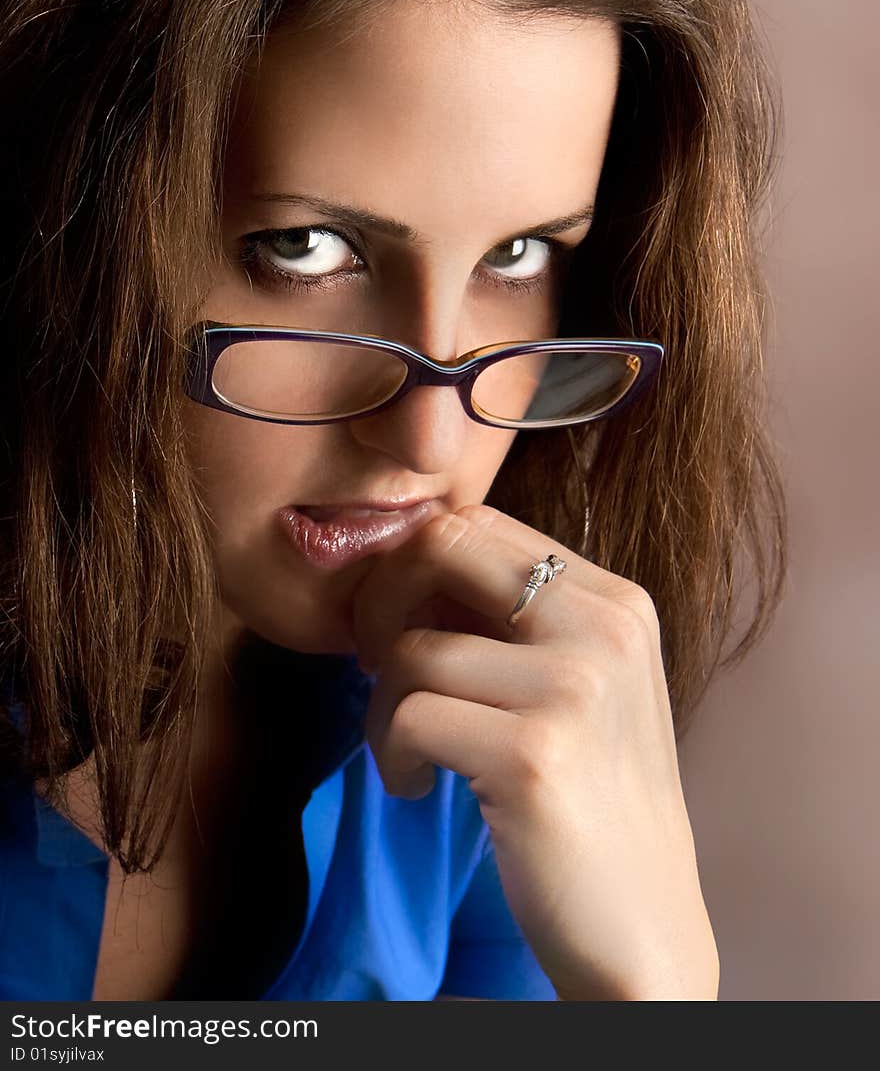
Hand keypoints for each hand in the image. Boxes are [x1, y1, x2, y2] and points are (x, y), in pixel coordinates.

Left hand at [350, 504, 719, 1000]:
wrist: (642, 929)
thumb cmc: (592, 802)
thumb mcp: (579, 685)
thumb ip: (514, 621)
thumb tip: (404, 567)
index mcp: (617, 601)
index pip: (479, 523)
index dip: (414, 567)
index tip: (399, 628)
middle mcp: (605, 627)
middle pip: (441, 547)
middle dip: (379, 602)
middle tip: (376, 666)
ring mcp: (576, 688)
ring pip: (409, 650)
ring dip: (381, 709)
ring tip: (408, 754)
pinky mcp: (534, 754)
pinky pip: (410, 717)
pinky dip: (391, 755)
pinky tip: (419, 787)